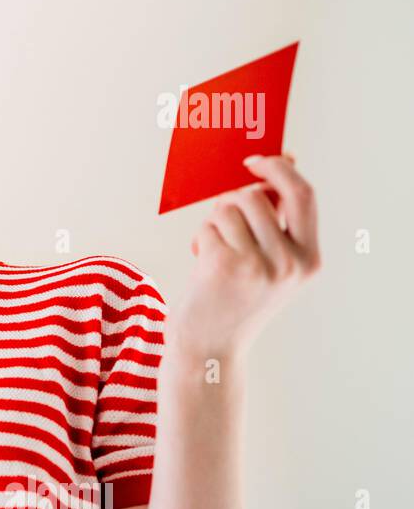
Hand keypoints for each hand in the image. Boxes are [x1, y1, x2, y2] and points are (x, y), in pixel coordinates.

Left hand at [170, 153, 321, 361]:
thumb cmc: (234, 300)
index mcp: (308, 259)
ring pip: (227, 208)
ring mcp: (258, 264)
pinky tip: (202, 264)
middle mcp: (289, 262)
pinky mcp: (225, 265)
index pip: (303, 195)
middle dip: (231, 203)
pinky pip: (207, 226)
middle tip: (222, 225)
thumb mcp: (270, 264)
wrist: (209, 348)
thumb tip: (285, 161)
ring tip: (215, 253)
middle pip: (256, 197)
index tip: (255, 161)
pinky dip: (200, 239)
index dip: (279, 169)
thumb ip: (279, 220)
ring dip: (213, 224)